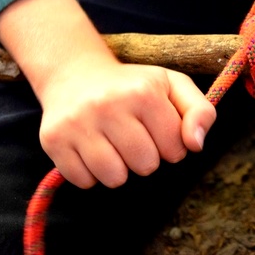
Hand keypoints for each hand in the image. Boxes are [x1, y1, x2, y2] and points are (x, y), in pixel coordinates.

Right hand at [35, 59, 215, 188]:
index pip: (176, 148)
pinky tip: (90, 148)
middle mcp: (108, 104)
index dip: (170, 144)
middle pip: (146, 166)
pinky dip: (91, 173)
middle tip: (132, 135)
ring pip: (114, 178)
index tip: (156, 129)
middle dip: (145, 157)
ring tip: (112, 144)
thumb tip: (195, 145)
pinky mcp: (53, 140)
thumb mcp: (172, 86)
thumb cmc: (132, 85)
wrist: (74, 73)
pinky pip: (84, 182)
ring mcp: (77, 123)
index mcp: (143, 91)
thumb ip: (200, 111)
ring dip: (119, 169)